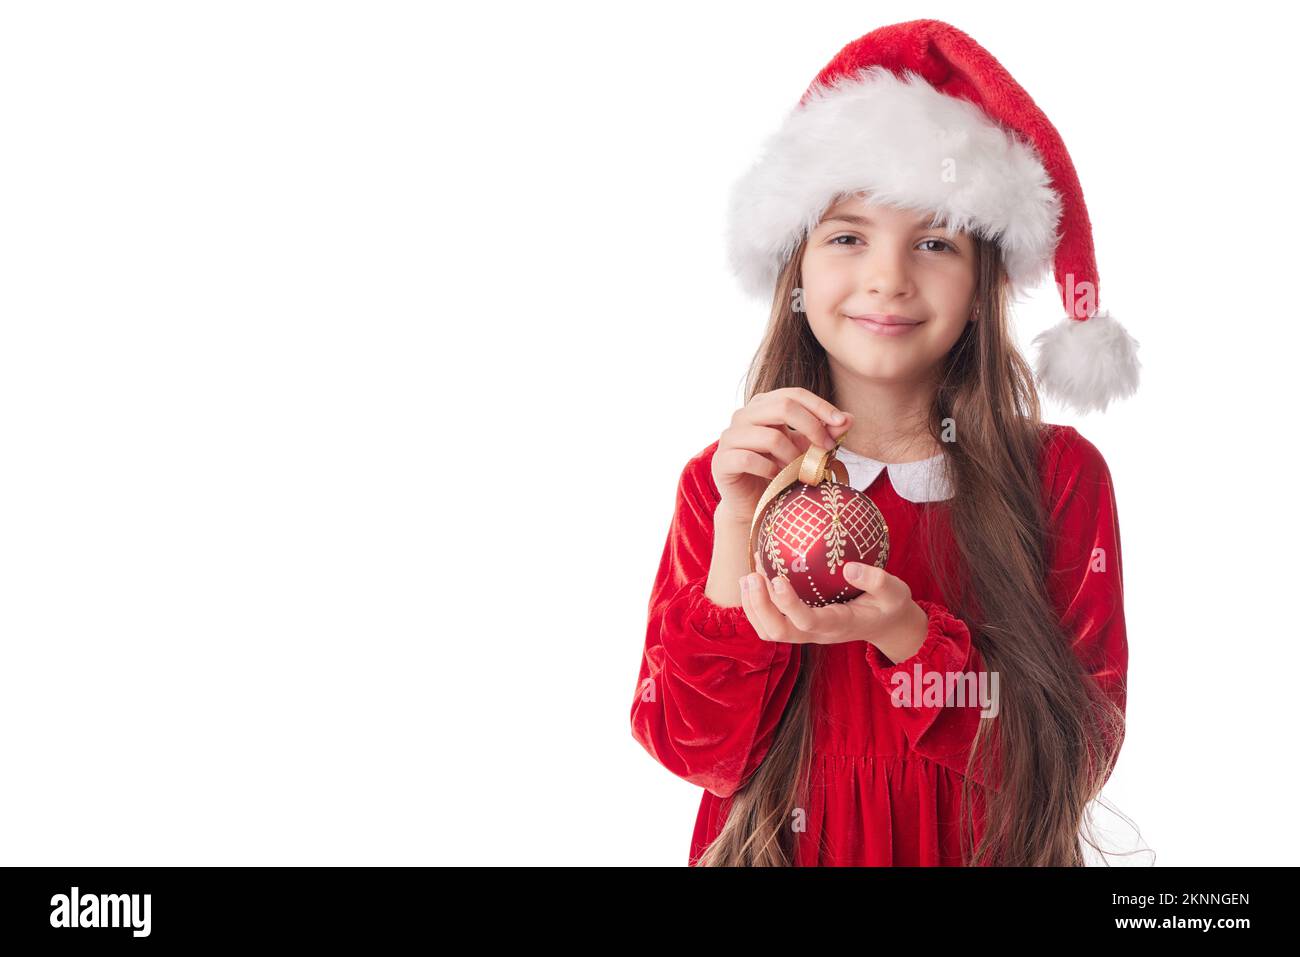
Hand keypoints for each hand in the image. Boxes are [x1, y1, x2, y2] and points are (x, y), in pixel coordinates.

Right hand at [712, 387, 853, 524]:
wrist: (752, 503)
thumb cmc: (779, 471)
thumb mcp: (806, 449)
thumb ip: (824, 432)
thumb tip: (849, 419)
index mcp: (763, 406)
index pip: (794, 394)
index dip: (820, 406)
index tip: (842, 423)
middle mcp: (743, 416)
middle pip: (783, 407)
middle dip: (812, 427)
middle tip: (827, 448)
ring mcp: (730, 437)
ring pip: (770, 437)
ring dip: (792, 456)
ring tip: (798, 470)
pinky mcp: (722, 460)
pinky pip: (750, 460)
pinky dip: (770, 470)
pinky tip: (776, 477)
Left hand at [740, 553, 928, 662]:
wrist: (885, 625)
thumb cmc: (889, 605)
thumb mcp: (895, 592)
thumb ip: (876, 580)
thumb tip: (848, 567)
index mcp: (839, 625)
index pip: (808, 621)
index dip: (788, 604)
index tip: (777, 579)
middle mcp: (817, 633)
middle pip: (778, 632)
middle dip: (759, 607)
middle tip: (752, 576)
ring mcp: (805, 633)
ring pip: (770, 631)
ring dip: (753, 607)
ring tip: (747, 576)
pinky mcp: (799, 627)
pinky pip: (770, 624)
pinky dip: (756, 605)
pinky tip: (756, 578)